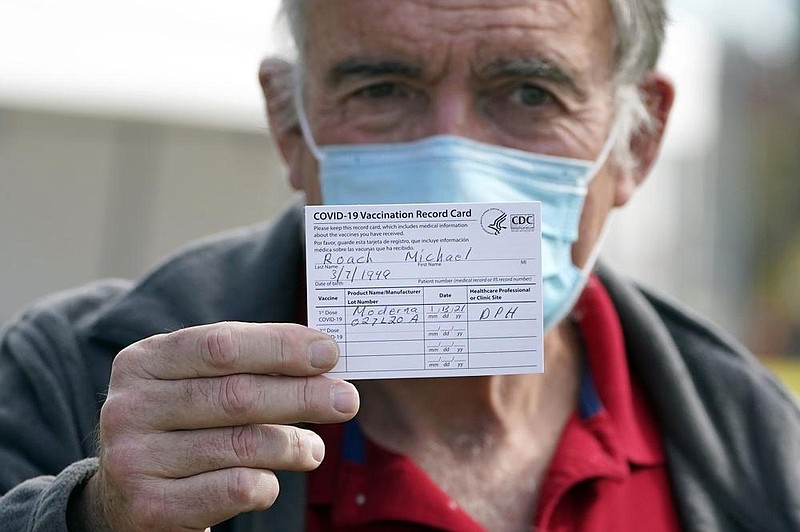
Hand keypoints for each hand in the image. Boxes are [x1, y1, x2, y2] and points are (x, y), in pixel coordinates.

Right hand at [82, 322, 357, 530]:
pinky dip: (266, 484)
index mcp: (143, 362)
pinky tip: (273, 480)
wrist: (123, 496)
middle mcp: (130, 407)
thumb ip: (243, 365)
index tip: (329, 352)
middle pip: (237, 395)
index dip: (281, 347)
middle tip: (346, 400)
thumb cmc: (179, 425)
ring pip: (241, 445)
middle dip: (302, 395)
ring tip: (315, 449)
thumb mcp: (193, 383)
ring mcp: (134, 459)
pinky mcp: (149, 506)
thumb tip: (322, 356)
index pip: (222, 345)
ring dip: (292, 445)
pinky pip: (232, 490)